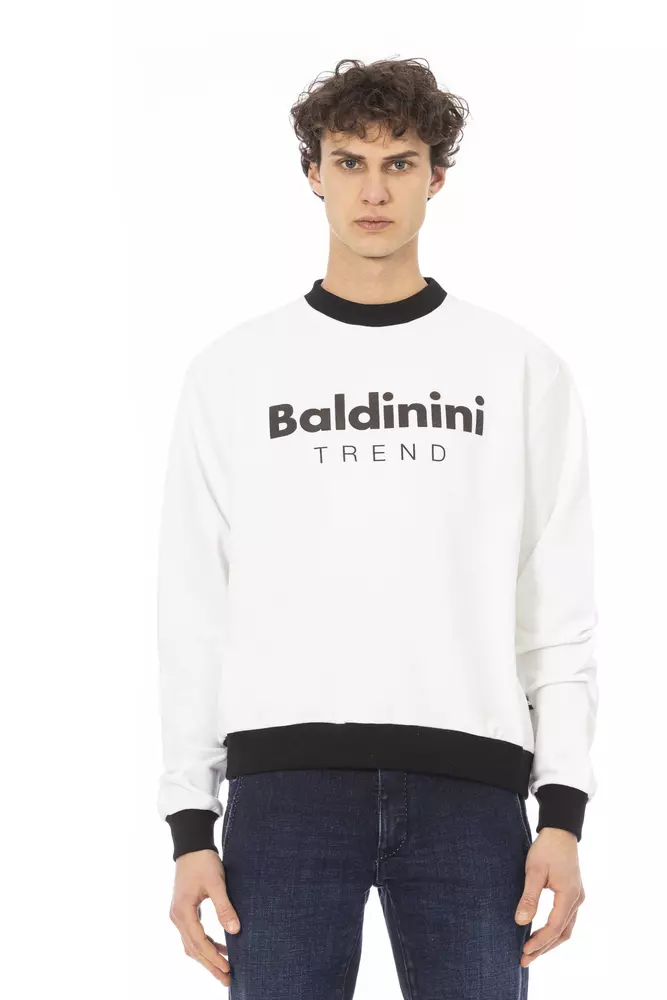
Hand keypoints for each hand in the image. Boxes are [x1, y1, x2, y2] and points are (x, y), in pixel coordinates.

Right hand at [169, 848, 240, 985]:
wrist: (191, 846)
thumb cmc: (203, 862)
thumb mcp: (216, 883)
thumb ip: (224, 907)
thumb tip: (235, 930)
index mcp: (183, 912)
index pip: (199, 942)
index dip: (214, 957)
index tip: (229, 968)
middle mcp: (177, 917)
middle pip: (193, 949)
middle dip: (210, 965)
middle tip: (227, 980)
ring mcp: (178, 915)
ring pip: (191, 945)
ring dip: (207, 958)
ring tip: (224, 970)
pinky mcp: (183, 912)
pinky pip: (192, 935)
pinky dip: (205, 945)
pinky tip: (220, 948)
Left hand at [514, 827, 585, 966]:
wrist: (560, 831)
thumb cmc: (546, 848)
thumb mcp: (534, 871)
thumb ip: (529, 897)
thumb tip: (520, 922)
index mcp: (569, 895)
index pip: (554, 927)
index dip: (539, 942)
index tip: (524, 951)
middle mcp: (577, 900)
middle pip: (562, 933)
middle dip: (544, 948)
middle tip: (524, 960)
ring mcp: (577, 898)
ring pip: (566, 928)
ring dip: (549, 942)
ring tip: (531, 952)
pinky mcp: (573, 894)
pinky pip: (566, 919)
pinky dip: (554, 931)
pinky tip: (541, 934)